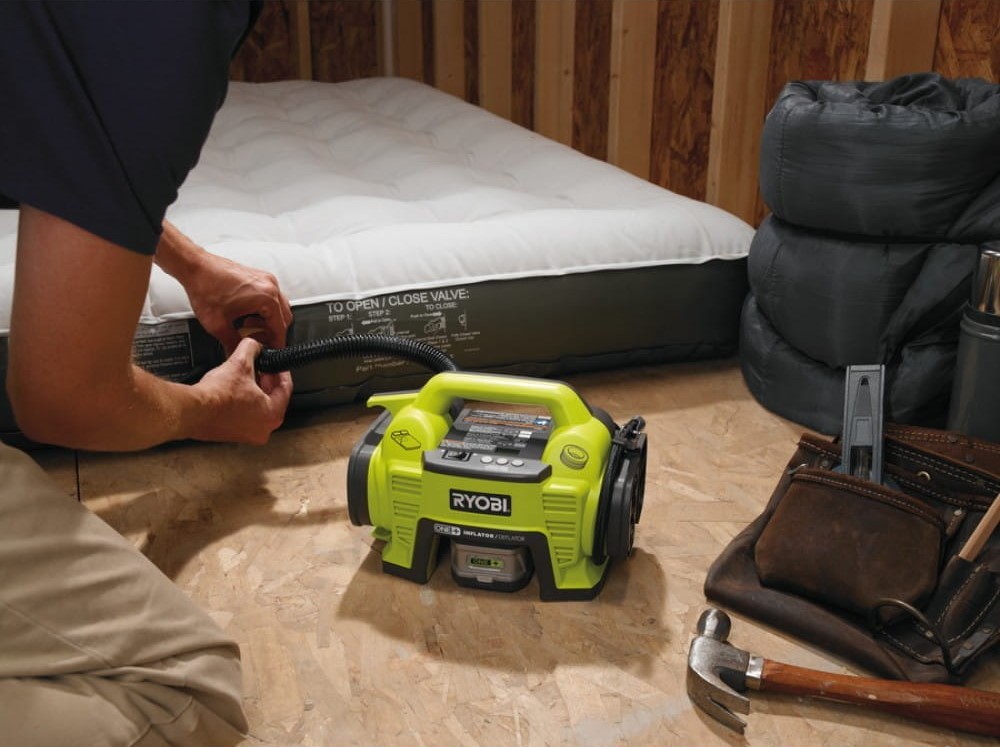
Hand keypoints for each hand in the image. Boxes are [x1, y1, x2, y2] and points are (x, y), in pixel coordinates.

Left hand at [155, 221, 292, 353]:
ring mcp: (265, 279)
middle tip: (258, 340)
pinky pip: (270, 296)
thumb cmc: (205, 286)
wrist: (195, 267)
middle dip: (272, 332)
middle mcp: (270, 286)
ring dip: (268, 320)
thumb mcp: (217, 325)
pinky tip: (247, 313)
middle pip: (284, 318)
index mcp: (266, 298)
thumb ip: (232, 344)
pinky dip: (263, 308)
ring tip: (249, 326)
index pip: (280, 328)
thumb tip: (238, 353)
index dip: (276, 344)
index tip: (271, 351)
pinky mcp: (258, 276)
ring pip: (278, 307)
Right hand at [191, 338, 292, 444]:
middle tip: (261, 368)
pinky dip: (242, 403)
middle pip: (273, 399)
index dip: (281, 371)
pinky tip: (233, 391)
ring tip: (244, 377)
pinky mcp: (232, 435)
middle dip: (266, 380)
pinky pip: (244, 416)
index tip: (277, 365)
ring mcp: (248, 434)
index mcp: (273, 415)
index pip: (285, 388)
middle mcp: (263, 429)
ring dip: (253, 391)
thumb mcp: (239, 363)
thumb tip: (254, 345)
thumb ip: (251, 349)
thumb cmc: (216, 396)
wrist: (192, 411)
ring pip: (258, 408)